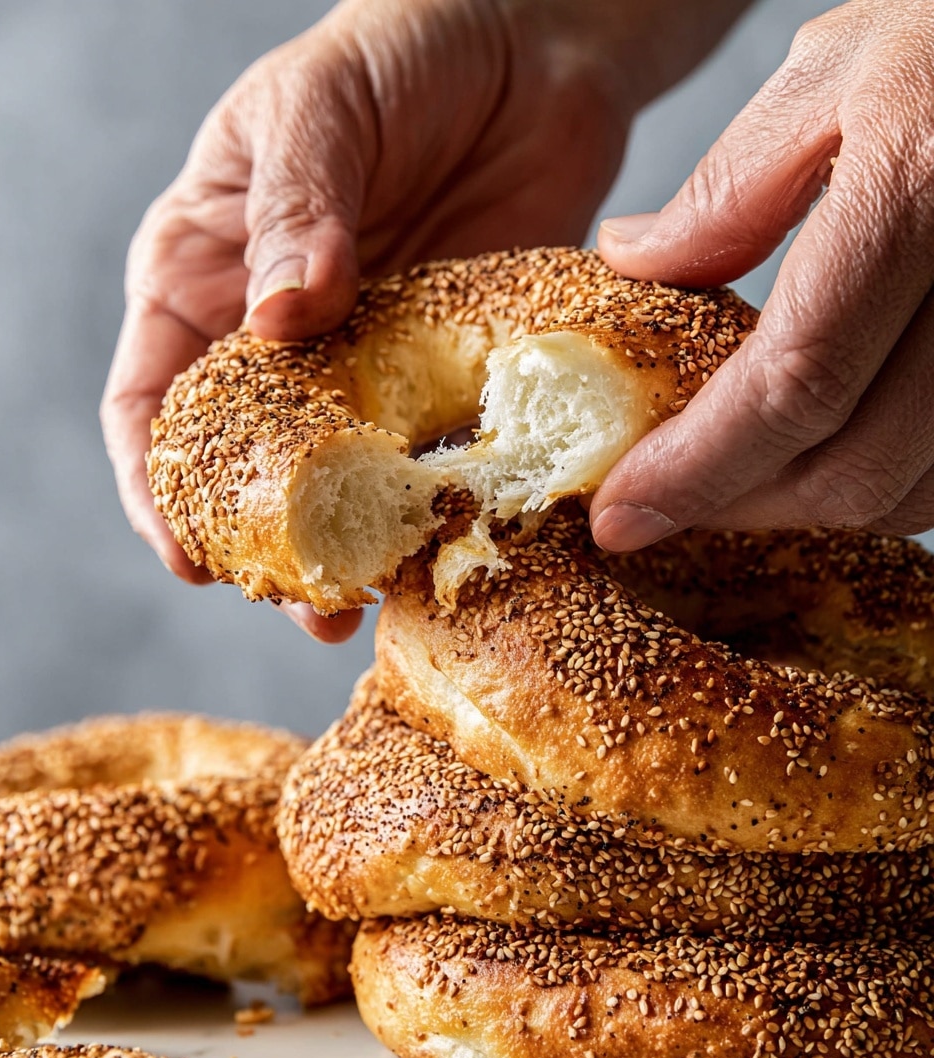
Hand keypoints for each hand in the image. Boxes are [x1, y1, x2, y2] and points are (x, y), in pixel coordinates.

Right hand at [102, 0, 642, 639]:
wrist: (535, 48)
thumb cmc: (401, 50)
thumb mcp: (321, 108)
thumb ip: (296, 209)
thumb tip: (278, 322)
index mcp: (207, 275)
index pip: (154, 403)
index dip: (159, 489)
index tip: (192, 557)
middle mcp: (278, 338)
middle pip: (246, 470)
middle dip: (266, 548)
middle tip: (307, 603)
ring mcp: (367, 365)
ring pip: (338, 484)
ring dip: (350, 549)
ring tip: (371, 602)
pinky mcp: (449, 374)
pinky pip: (432, 456)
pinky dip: (433, 507)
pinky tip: (446, 545)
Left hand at [592, 0, 933, 551]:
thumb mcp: (836, 73)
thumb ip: (730, 187)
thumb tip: (635, 262)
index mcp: (920, 192)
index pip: (792, 385)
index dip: (697, 471)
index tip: (623, 514)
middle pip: (854, 467)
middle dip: (742, 504)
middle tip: (668, 499)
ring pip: (910, 489)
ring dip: (809, 501)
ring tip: (737, 474)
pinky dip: (879, 477)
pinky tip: (824, 447)